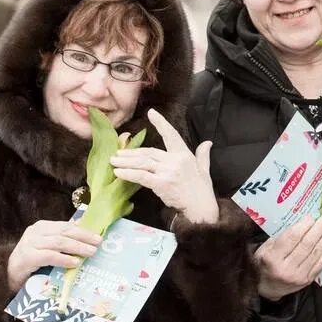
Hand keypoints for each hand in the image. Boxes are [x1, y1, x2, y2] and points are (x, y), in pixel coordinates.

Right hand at [6, 220, 101, 291]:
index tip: (98, 236)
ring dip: (77, 247)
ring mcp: (29, 244)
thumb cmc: (32, 263)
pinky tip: (74, 263)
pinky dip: (63, 259)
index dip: (83, 230)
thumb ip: (62, 240)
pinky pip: (49, 256)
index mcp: (42, 227)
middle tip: (98, 243)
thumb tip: (85, 235)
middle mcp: (35, 232)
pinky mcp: (27, 257)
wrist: (9, 277)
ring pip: (58, 242)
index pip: (66, 226)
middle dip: (83, 237)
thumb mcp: (48, 248)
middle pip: (64, 232)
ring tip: (90, 253)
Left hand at [110, 109, 218, 224]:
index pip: (171, 135)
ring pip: (142, 163)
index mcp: (184, 155)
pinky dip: (128, 174)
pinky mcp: (161, 184)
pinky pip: (141, 176)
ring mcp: (168, 172)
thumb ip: (203, 154)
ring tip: (114, 161)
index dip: (161, 124)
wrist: (202, 209)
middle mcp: (175, 160)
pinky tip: (118, 173)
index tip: (151, 113)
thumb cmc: (203, 191)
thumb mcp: (205, 169)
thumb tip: (208, 142)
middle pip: (149, 153)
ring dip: (126, 162)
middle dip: (132, 153)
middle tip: (118, 153)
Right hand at [254, 215, 321, 300]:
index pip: (292, 238)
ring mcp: (299, 276)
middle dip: (320, 227)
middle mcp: (286, 268)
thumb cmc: (264, 264)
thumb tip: (303, 222)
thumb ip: (281, 237)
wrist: (268, 288)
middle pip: (307, 244)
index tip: (313, 214)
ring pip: (317, 252)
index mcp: (272, 258)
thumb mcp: (264, 248)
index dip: (304, 224)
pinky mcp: (308, 280)